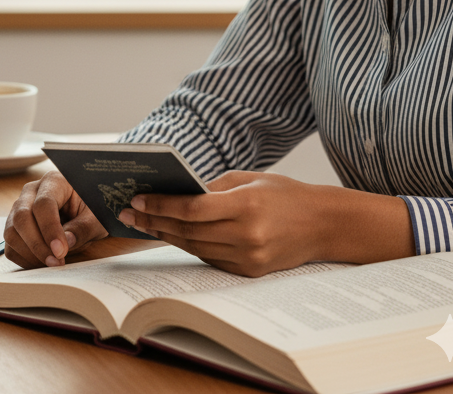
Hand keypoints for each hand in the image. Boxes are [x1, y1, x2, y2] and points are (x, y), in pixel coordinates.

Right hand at [4, 170, 107, 267]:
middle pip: (21, 216)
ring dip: (30, 253)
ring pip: (11, 232)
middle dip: (37, 244)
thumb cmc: (92, 209)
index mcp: (54, 182)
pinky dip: (23, 259)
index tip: (61, 251)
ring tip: (52, 264)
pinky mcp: (15, 227)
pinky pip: (10, 246)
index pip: (43, 204)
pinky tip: (43, 263)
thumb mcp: (96, 218)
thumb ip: (83, 229)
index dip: (50, 229)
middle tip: (56, 262)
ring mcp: (19, 208)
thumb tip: (66, 243)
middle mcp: (31, 192)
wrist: (85, 212)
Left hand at [117, 170, 414, 275]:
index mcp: (246, 207)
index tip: (136, 200)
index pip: (191, 210)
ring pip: (194, 247)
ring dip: (165, 235)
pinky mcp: (250, 272)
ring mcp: (249, 259)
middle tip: (127, 213)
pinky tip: (169, 234)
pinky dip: (188, 246)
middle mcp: (246, 237)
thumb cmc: (285, 194)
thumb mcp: (249, 179)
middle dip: (153, 221)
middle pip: (187, 232)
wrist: (325, 226)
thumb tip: (175, 191)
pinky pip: (209, 258)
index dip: (160, 206)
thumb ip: (212, 187)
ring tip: (141, 223)